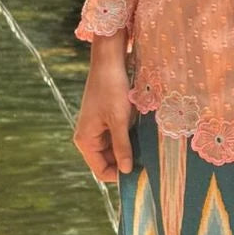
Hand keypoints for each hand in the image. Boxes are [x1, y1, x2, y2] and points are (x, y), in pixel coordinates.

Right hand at [73, 30, 135, 181]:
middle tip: (148, 158)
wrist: (109, 60)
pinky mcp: (104, 117)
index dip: (119, 175)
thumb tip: (126, 171)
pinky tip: (140, 129)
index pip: (101, 170)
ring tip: (145, 143)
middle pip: (108, 159)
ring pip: (114, 146)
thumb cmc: (111, 88)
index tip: (140, 173)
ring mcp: (96, 126)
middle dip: (126, 159)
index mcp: (86, 140)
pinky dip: (128, 134)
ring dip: (129, 145)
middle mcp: (88, 136)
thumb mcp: (119, 119)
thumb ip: (122, 146)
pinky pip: (116, 133)